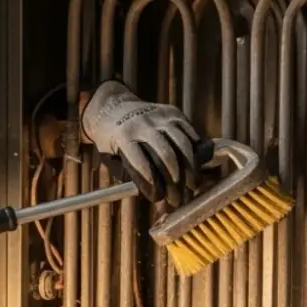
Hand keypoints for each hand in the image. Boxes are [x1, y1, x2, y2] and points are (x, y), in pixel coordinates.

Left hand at [81, 80, 202, 206]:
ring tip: (193, 185)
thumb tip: (156, 195)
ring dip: (190, 167)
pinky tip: (197, 165)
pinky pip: (189, 132)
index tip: (158, 199)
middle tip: (178, 198)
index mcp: (124, 137)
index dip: (152, 184)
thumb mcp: (109, 156)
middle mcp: (143, 124)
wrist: (113, 107)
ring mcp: (159, 116)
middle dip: (175, 180)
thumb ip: (128, 174)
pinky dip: (195, 149)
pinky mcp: (172, 112)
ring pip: (182, 143)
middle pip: (166, 155)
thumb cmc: (110, 140)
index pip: (142, 164)